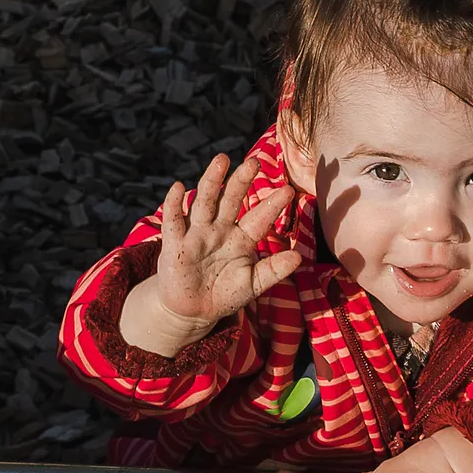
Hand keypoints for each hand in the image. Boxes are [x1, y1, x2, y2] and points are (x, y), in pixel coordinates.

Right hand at [154, 153, 301, 326]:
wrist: (192, 312)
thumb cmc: (223, 294)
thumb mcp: (251, 284)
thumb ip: (273, 270)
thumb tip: (299, 257)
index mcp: (241, 238)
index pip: (259, 218)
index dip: (272, 205)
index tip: (288, 191)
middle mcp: (219, 229)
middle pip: (230, 200)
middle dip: (241, 181)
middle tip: (254, 162)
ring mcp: (197, 234)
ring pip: (204, 202)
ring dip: (211, 180)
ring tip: (222, 160)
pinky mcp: (175, 244)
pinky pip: (174, 221)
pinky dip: (174, 204)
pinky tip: (179, 187)